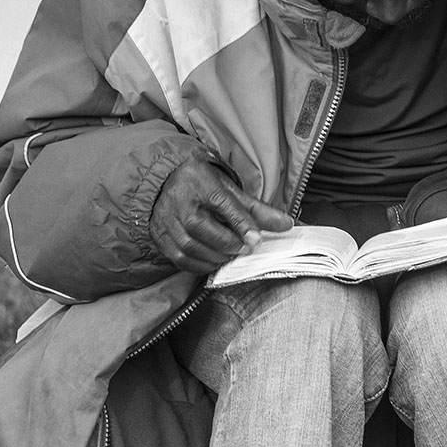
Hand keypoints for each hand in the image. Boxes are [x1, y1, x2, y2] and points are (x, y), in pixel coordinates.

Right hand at [150, 156, 292, 272]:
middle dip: (227, 243)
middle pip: (201, 227)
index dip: (241, 223)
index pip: (222, 203)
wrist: (168, 181)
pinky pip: (179, 257)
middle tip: (245, 249)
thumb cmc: (204, 187)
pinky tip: (213, 261)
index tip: (256, 239)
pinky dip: (199, 264)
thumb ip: (259, 210)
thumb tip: (287, 225)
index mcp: (201, 182)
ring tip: (230, 255)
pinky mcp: (160, 235)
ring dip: (215, 256)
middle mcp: (180, 200)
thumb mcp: (231, 191)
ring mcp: (166, 218)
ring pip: (189, 245)